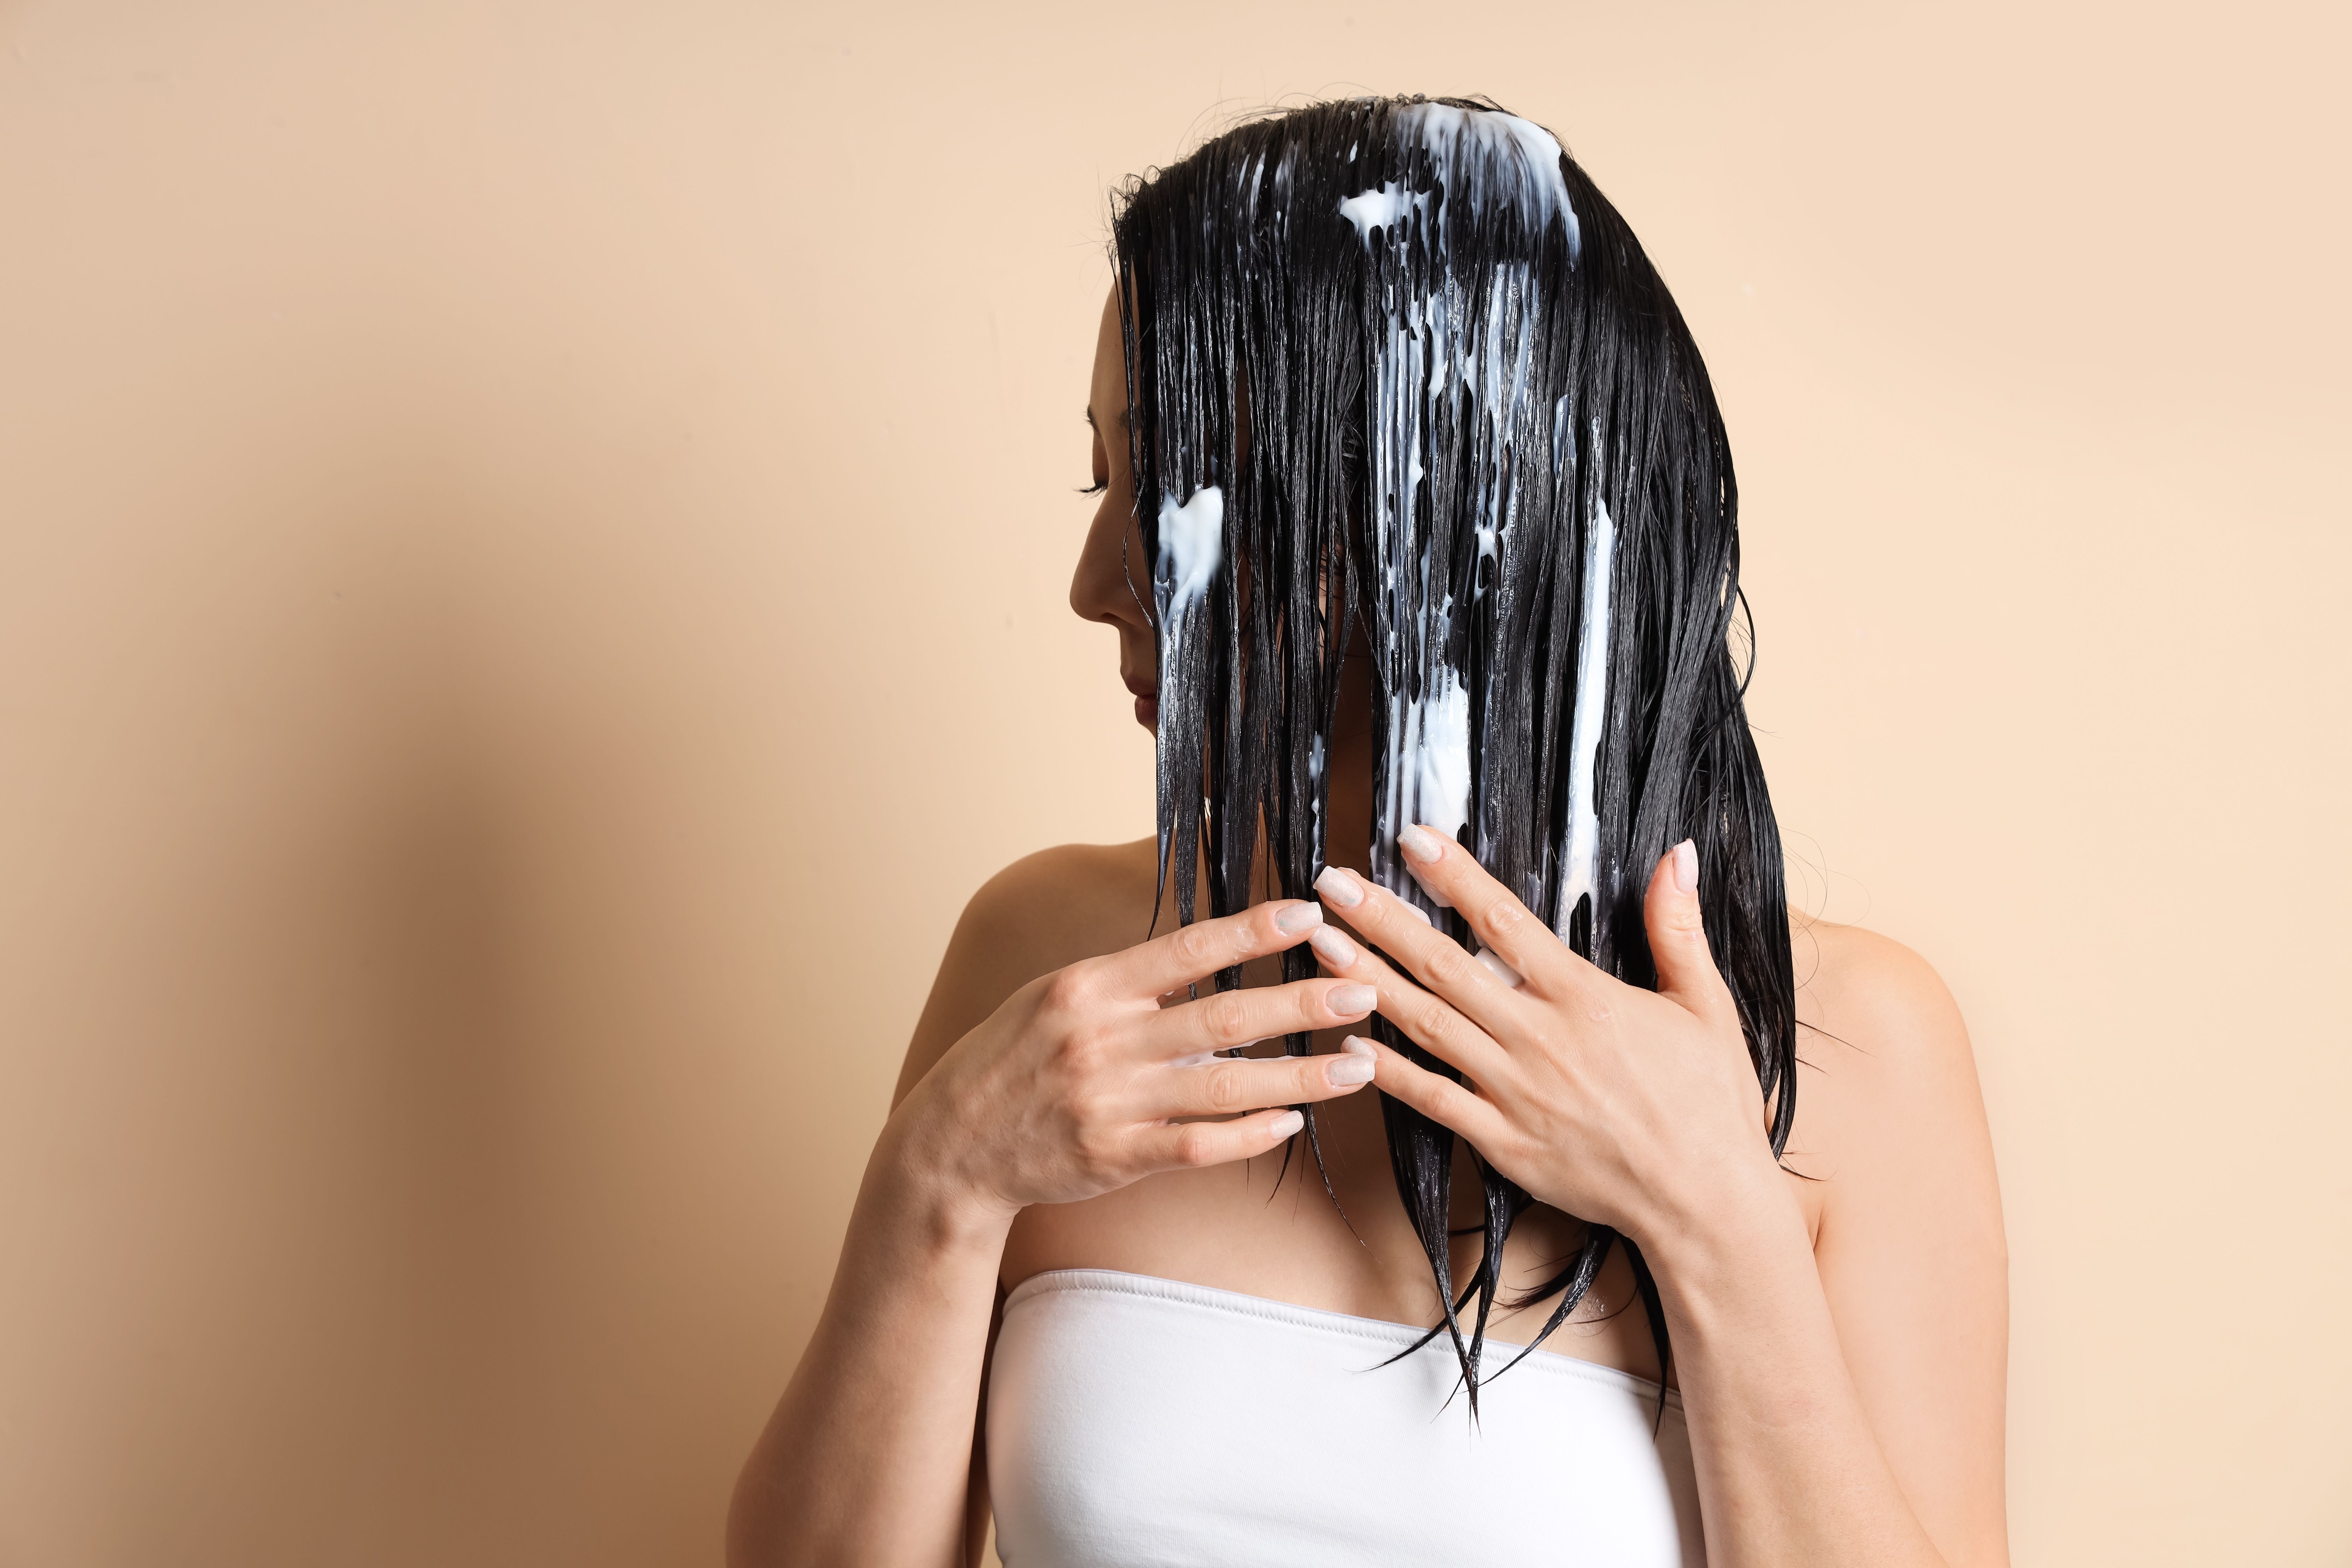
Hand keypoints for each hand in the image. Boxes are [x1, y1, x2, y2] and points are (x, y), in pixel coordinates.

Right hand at [889, 900, 1380, 1225]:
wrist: (951, 1145)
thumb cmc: (1010, 1061)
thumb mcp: (1055, 998)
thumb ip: (1128, 982)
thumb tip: (1207, 953)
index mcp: (1088, 988)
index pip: (1185, 949)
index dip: (1251, 931)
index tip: (1308, 914)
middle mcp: (1102, 1042)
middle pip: (1221, 1017)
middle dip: (1300, 1005)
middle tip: (1364, 991)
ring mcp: (1111, 1103)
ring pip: (1224, 1087)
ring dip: (1299, 1076)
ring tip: (1358, 1064)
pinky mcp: (1116, 1158)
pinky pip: (1198, 1147)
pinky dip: (1248, 1135)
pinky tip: (1292, 1121)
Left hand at [1306, 827, 1787, 1248]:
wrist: (1705, 1201)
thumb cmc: (1710, 1103)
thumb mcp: (1707, 1005)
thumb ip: (1678, 928)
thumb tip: (1677, 853)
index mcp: (1584, 999)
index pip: (1504, 922)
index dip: (1455, 877)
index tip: (1411, 838)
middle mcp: (1539, 1040)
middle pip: (1445, 967)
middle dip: (1382, 920)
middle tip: (1331, 882)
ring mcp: (1515, 1093)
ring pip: (1425, 1026)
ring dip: (1368, 981)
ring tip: (1319, 943)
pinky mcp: (1503, 1142)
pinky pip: (1432, 1100)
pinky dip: (1386, 1072)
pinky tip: (1344, 1042)